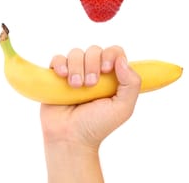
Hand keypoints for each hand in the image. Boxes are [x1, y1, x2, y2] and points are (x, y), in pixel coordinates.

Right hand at [40, 46, 140, 181]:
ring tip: (76, 86)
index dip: (110, 55)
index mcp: (111, 76)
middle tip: (90, 85)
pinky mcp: (56, 75)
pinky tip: (63, 76)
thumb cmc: (97, 125)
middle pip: (94, 50)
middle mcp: (93, 70)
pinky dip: (60, 63)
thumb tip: (122, 60)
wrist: (70, 138)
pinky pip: (58, 58)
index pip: (114, 52)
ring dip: (77, 67)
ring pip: (76, 52)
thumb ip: (131, 84)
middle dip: (92, 64)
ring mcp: (74, 71)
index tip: (106, 69)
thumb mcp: (123, 108)